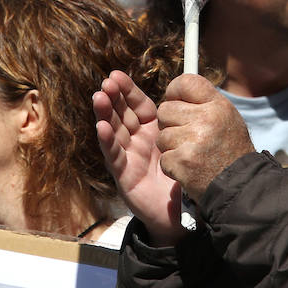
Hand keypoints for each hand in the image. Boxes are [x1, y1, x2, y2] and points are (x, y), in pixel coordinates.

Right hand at [95, 71, 184, 245]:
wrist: (182, 212)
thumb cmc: (182, 176)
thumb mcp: (183, 144)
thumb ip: (182, 123)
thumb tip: (188, 92)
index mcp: (152, 130)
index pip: (137, 105)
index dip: (127, 91)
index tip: (116, 75)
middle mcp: (136, 140)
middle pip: (121, 114)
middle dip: (113, 98)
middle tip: (107, 83)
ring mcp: (127, 157)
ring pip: (113, 132)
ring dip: (105, 114)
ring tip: (99, 98)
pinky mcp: (123, 175)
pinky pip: (114, 156)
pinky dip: (107, 141)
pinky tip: (102, 128)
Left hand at [155, 75, 254, 199]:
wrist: (241, 186)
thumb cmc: (231, 151)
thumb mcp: (227, 118)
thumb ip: (203, 102)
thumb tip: (176, 90)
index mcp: (217, 105)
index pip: (185, 83)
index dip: (174, 92)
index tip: (176, 102)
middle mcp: (206, 119)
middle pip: (165, 110)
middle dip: (170, 124)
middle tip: (186, 136)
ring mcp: (194, 141)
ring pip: (162, 136)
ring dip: (171, 147)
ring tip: (191, 153)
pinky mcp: (183, 162)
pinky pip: (164, 158)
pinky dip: (173, 166)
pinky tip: (189, 168)